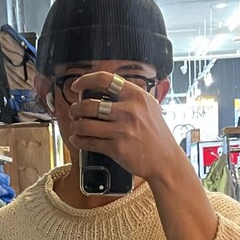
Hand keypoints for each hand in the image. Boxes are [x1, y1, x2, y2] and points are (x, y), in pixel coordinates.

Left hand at [66, 71, 183, 184]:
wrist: (165, 160)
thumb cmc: (156, 133)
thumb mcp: (149, 106)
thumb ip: (130, 96)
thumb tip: (105, 89)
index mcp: (136, 96)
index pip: (104, 80)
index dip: (85, 80)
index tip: (76, 86)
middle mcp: (129, 111)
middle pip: (89, 104)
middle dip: (76, 109)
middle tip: (74, 111)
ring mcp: (122, 130)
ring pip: (85, 124)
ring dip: (75, 125)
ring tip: (75, 126)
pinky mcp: (117, 148)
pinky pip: (89, 142)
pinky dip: (78, 141)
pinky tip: (77, 139)